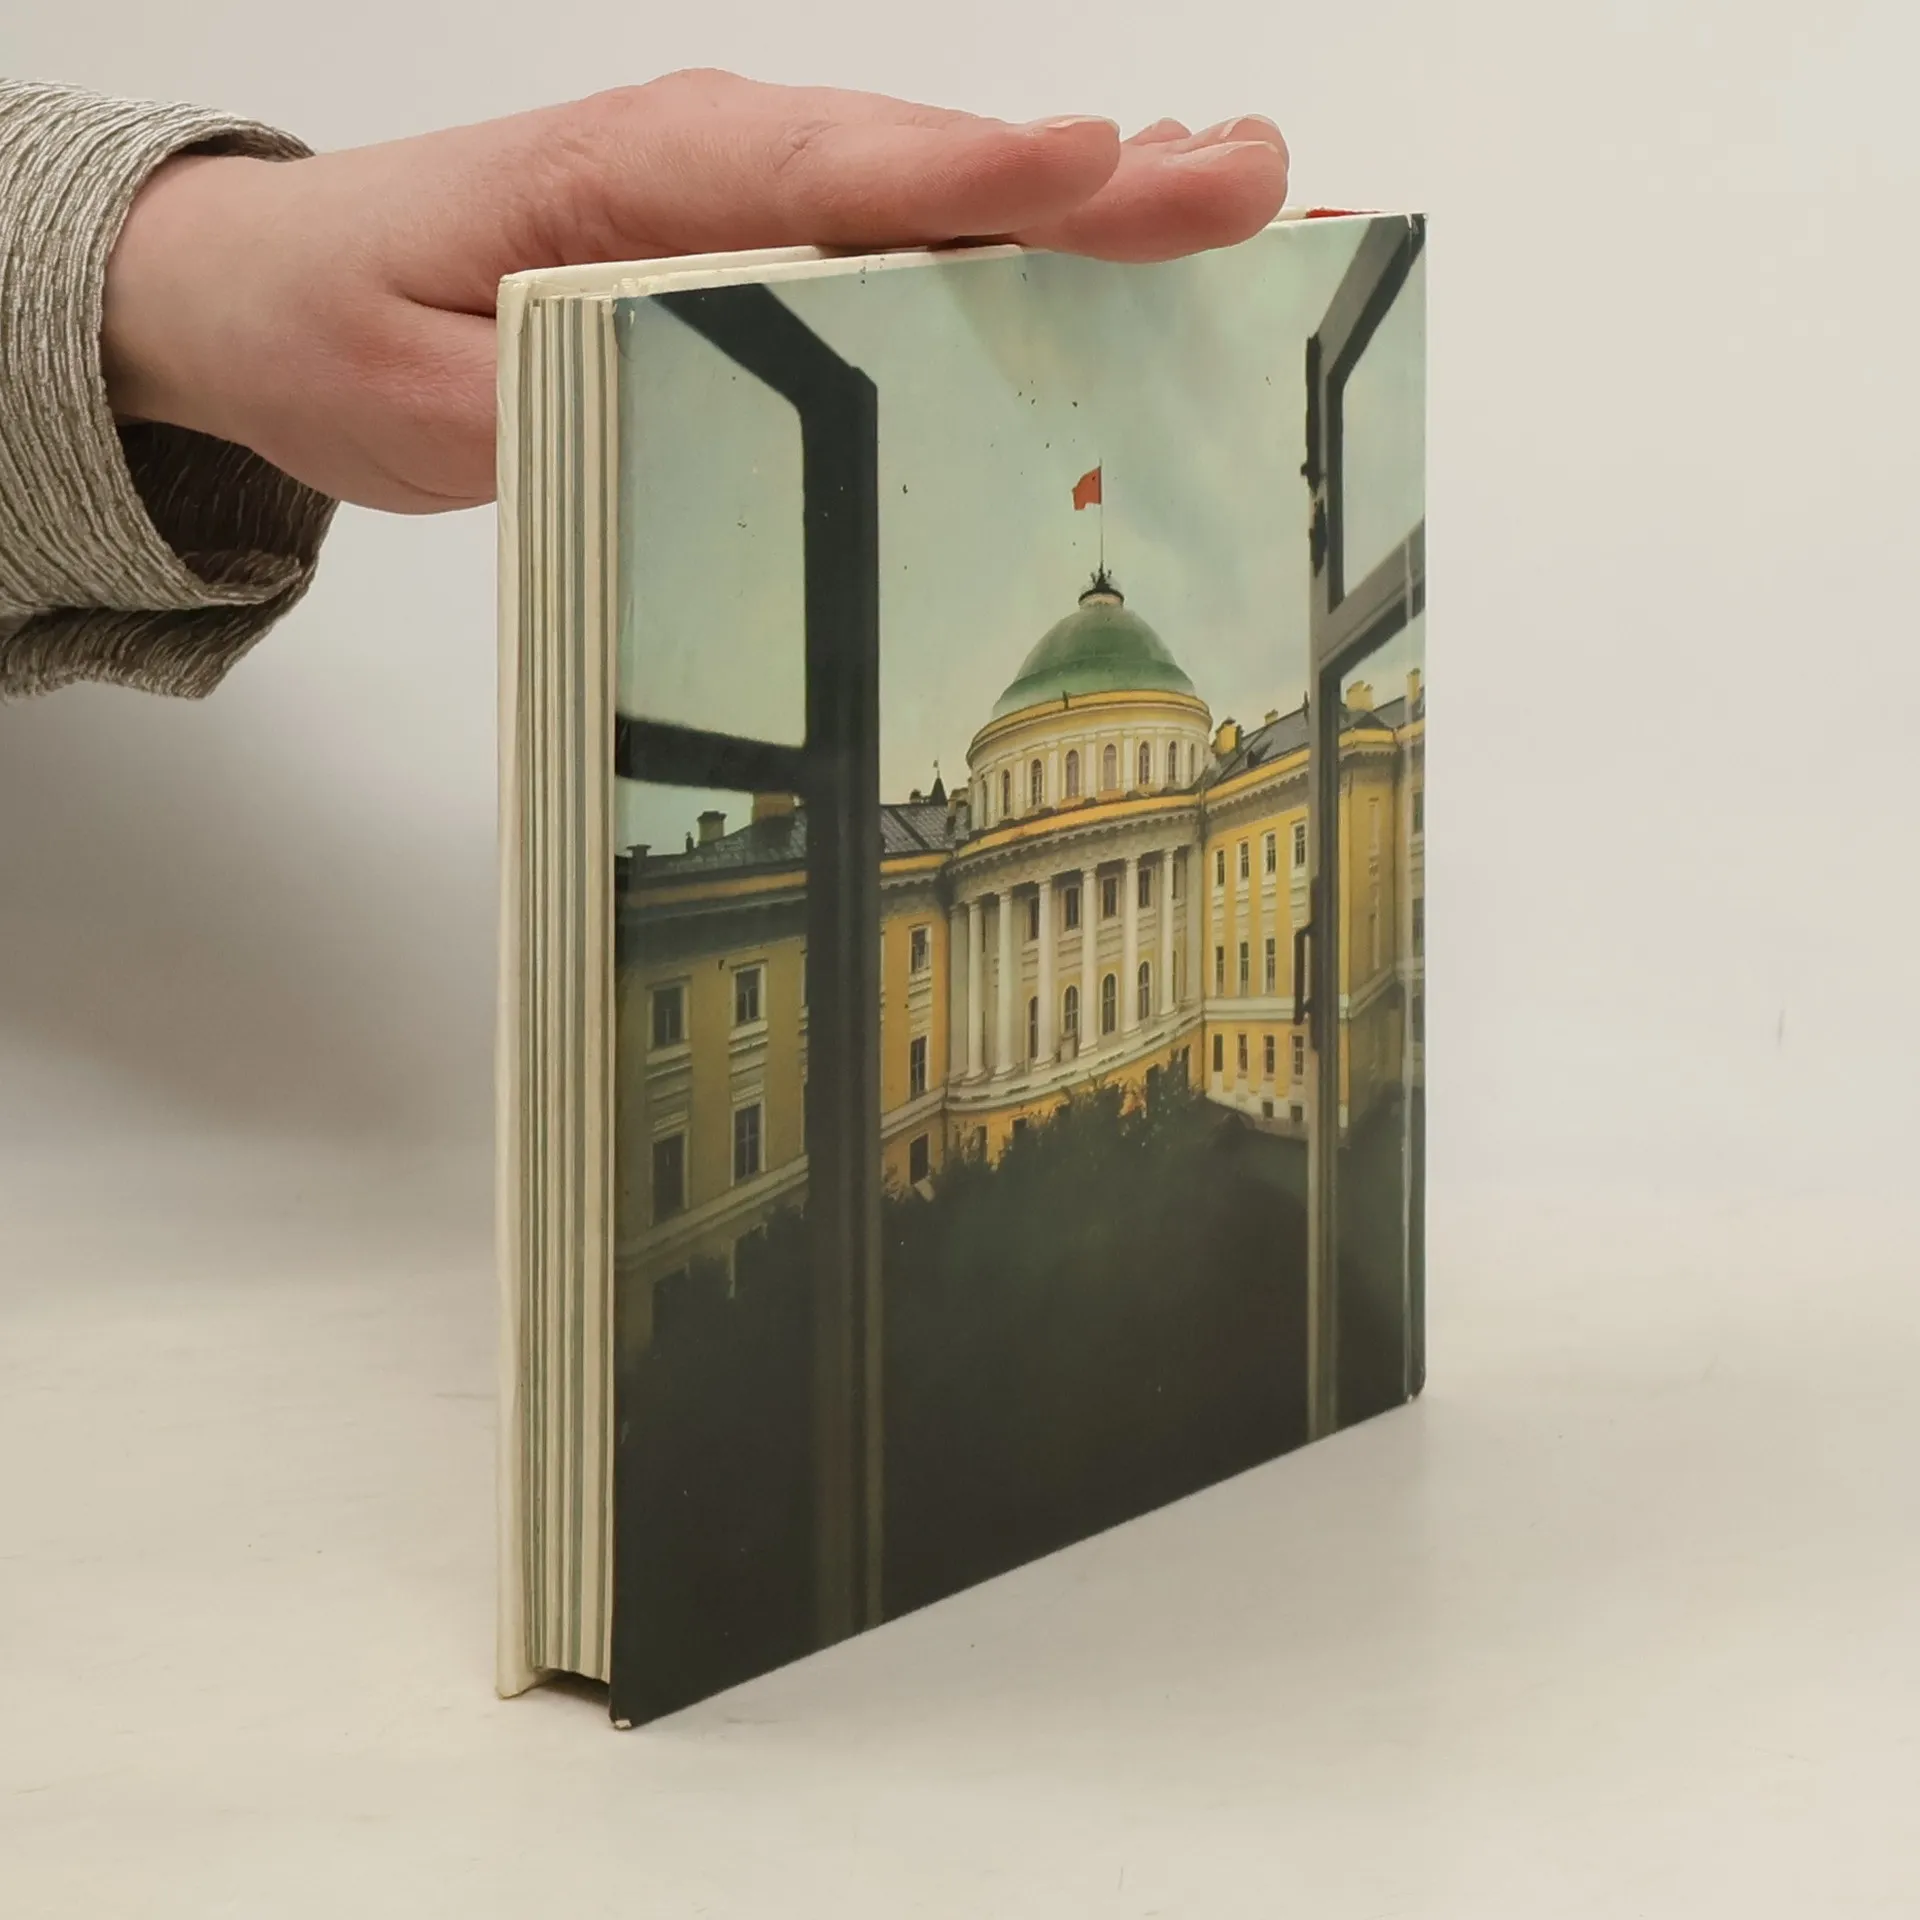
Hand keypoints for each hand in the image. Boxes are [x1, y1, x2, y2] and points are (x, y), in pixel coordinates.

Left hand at [100, 71, 1287, 512]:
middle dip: (1089, 180)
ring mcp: (746, 196)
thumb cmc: (345, 324)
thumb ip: (549, 406)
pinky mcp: (759, 242)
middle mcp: (714, 161)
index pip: (814, 169)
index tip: (1085, 173)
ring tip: (1232, 195)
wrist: (283, 288)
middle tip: (1245, 178)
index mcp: (630, 177)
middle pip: (921, 169)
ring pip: (936, 192)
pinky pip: (909, 235)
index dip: (954, 177)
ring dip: (1088, 200)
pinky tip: (1112, 244)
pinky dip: (1018, 241)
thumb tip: (688, 415)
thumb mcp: (416, 400)